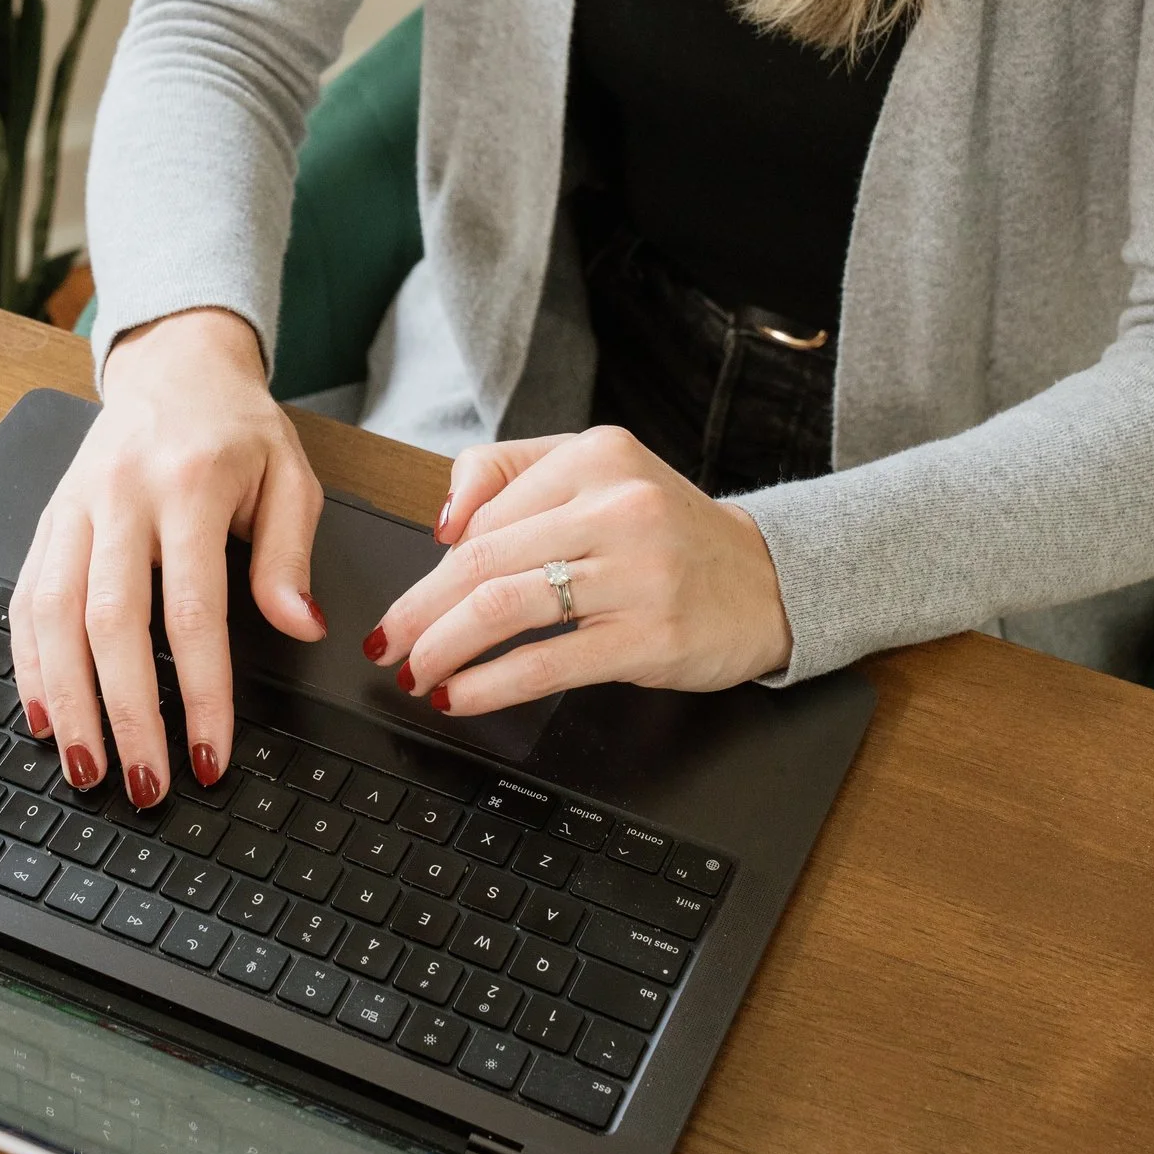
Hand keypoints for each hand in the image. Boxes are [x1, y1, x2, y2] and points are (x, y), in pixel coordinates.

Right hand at [9, 309, 325, 809]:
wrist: (176, 366)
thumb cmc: (238, 429)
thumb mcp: (291, 478)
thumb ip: (290, 556)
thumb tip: (301, 626)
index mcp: (188, 486)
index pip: (192, 611)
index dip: (200, 693)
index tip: (209, 754)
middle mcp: (119, 498)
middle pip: (110, 624)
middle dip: (124, 715)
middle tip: (141, 784)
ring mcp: (74, 510)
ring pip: (53, 617)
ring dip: (65, 702)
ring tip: (85, 767)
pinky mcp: (47, 521)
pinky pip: (25, 599)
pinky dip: (28, 664)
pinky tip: (43, 715)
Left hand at [362, 426, 791, 713]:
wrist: (769, 581)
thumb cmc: (669, 535)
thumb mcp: (599, 475)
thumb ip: (511, 475)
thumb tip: (441, 523)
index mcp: (596, 456)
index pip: (484, 516)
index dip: (429, 570)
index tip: (400, 605)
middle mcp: (617, 505)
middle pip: (480, 562)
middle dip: (417, 613)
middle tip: (384, 645)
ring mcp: (637, 571)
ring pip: (502, 608)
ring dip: (441, 649)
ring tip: (414, 673)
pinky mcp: (650, 634)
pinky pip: (546, 661)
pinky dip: (489, 684)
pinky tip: (461, 697)